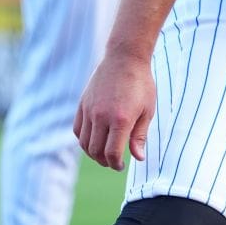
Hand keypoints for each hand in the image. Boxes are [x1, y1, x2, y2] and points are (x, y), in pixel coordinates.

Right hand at [74, 51, 155, 170]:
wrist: (125, 58)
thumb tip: (138, 157)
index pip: (112, 153)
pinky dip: (84, 140)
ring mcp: (89, 110)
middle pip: (96, 151)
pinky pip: (78, 130)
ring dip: (93, 153)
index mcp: (121, 119)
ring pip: (84, 142)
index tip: (121, 165)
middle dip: (105, 161)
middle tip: (114, 162)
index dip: (116, 164)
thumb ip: (140, 135)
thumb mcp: (147, 110)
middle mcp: (101, 116)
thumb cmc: (141, 84)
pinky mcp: (82, 104)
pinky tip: (94, 140)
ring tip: (104, 153)